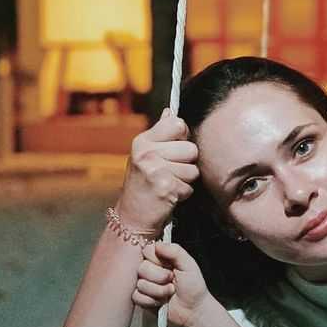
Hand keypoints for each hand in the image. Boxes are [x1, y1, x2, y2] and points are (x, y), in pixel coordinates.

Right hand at [115, 109, 200, 231]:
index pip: (178, 124)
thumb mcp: (146, 154)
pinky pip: (190, 186)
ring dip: (185, 180)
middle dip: (186, 163)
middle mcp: (146, 153)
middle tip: (169, 172)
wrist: (132, 216)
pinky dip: (183, 193)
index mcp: (143, 141)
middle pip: (191, 149)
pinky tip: (168, 195)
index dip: (183, 137)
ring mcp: (155, 170)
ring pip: (193, 169)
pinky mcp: (165, 187)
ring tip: (168, 183)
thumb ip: (161, 133)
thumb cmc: (143, 183)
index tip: (174, 148)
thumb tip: (170, 111)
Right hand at [133, 240, 211, 326]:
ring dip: (159, 291)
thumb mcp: (188, 265)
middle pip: (141, 268)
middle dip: (160, 277)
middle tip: (172, 280)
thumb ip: (175, 251)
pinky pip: (137, 297)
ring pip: (140, 284)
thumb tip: (158, 244)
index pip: (147, 250)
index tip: (169, 266)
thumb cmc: (194, 287)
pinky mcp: (141, 299)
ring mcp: (145, 284)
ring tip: (170, 292)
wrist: (193, 310)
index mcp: (161, 259)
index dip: (157, 260)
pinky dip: (152, 301)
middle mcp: (151, 270)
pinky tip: (161, 301)